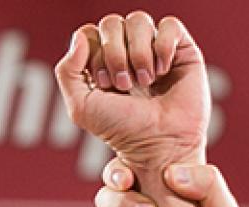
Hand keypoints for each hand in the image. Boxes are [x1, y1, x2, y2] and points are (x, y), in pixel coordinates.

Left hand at [56, 14, 208, 170]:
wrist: (159, 144)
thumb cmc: (121, 130)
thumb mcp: (81, 107)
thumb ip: (67, 72)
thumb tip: (80, 36)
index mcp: (101, 62)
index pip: (89, 33)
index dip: (93, 54)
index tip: (103, 85)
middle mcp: (126, 51)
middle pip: (111, 23)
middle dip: (114, 55)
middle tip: (124, 85)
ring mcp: (153, 47)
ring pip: (138, 20)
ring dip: (138, 55)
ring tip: (145, 82)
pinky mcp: (181, 48)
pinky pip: (168, 25)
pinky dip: (162, 48)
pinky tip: (163, 71)